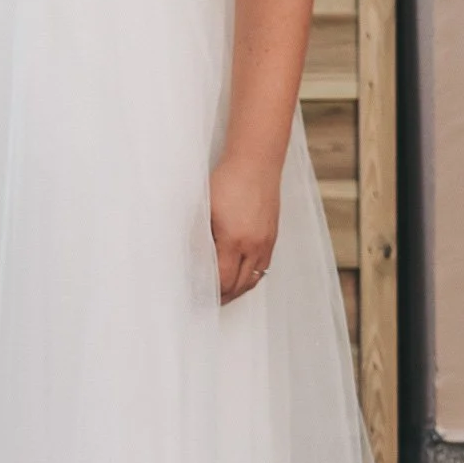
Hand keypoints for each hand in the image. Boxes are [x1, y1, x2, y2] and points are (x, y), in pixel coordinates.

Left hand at [209, 157, 281, 305]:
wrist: (256, 160)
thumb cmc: (226, 181)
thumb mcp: (204, 211)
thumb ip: (198, 238)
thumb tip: (191, 262)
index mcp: (234, 240)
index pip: (223, 280)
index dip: (211, 292)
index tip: (199, 297)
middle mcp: (254, 244)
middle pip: (240, 285)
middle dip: (224, 296)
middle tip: (209, 301)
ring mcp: (266, 240)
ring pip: (254, 278)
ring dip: (239, 288)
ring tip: (225, 293)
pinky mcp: (273, 234)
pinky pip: (264, 265)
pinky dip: (251, 275)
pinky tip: (241, 275)